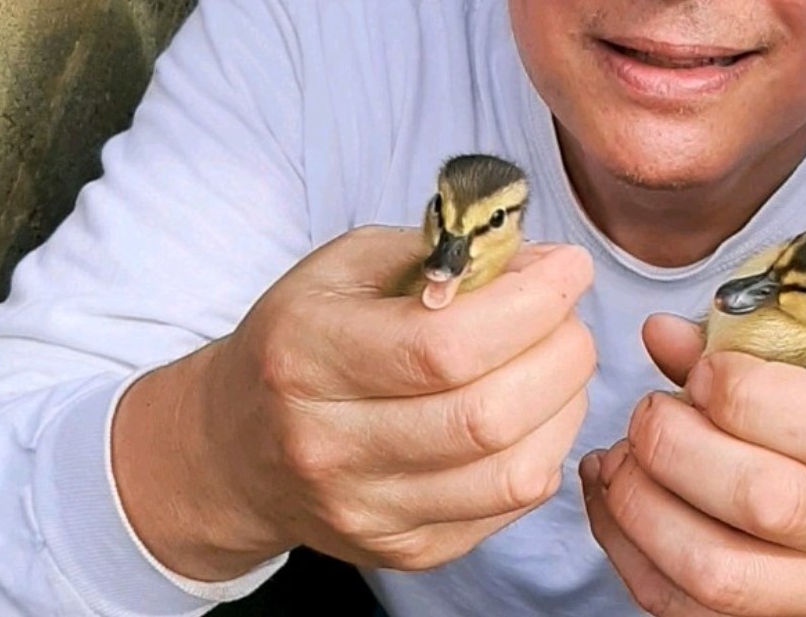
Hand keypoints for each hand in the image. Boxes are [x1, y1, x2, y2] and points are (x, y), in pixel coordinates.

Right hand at [114, 226, 595, 578]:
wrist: (237, 448)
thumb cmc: (303, 339)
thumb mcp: (345, 268)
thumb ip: (440, 254)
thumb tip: (541, 261)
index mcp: (307, 356)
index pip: (444, 346)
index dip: (530, 305)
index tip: (568, 267)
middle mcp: (330, 446)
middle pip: (487, 415)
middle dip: (560, 351)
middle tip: (567, 316)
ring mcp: (369, 511)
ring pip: (515, 471)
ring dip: (566, 403)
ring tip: (558, 359)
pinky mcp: (408, 552)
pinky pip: (513, 505)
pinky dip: (547, 447)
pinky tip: (534, 409)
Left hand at [580, 315, 805, 615]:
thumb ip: (740, 350)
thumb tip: (659, 333)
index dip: (743, 391)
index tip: (700, 374)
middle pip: (766, 502)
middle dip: (676, 447)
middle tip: (646, 417)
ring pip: (717, 572)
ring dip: (641, 508)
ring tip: (621, 461)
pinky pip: (681, 609)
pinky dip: (628, 551)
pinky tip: (615, 501)